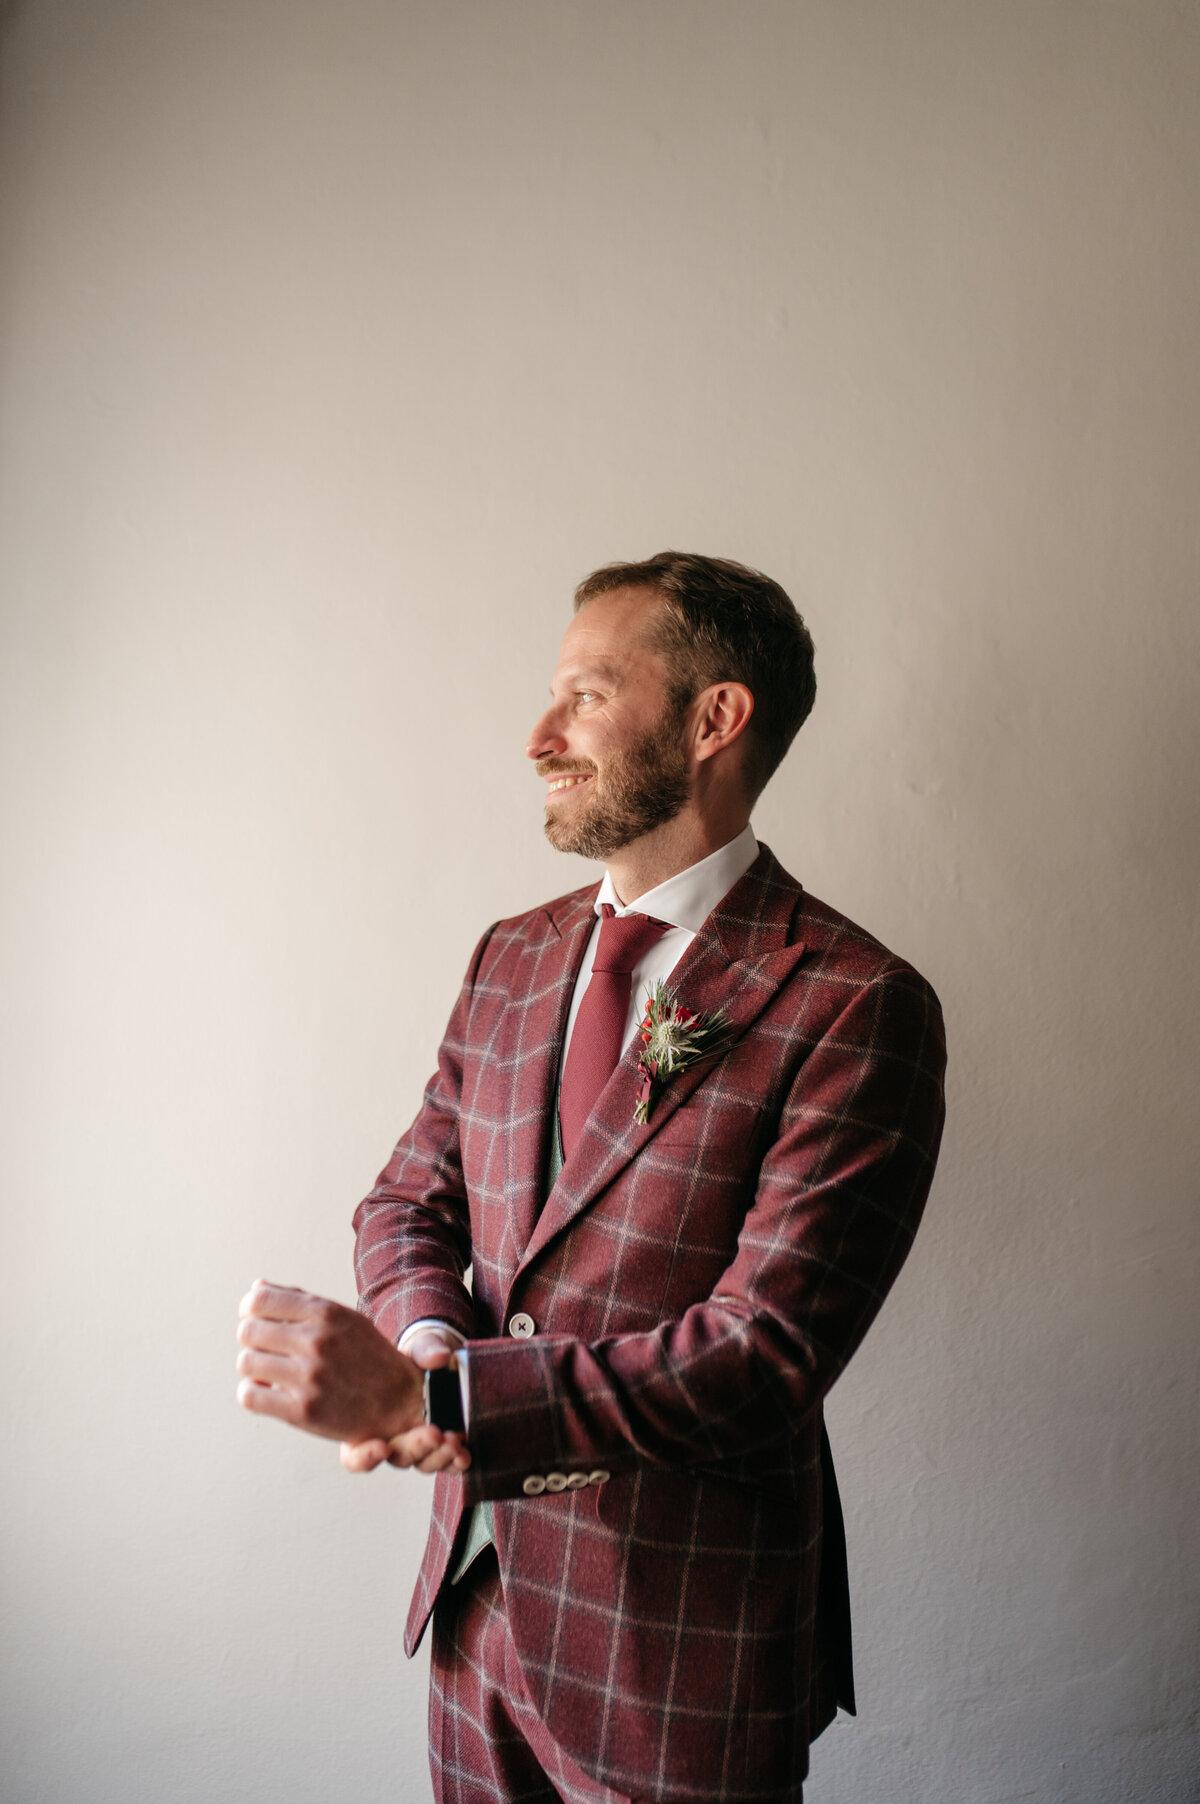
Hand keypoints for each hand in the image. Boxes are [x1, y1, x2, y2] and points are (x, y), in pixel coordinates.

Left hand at [236, 1279, 422, 1443]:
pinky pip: (249, 1396)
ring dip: (253, 1369)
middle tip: (267, 1351)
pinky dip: (253, 1394)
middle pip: (246, 1331)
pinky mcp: (303, 1411)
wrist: (402, 1401)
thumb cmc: (367, 1357)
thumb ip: (299, 1301)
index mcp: (325, 1312)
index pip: (259, 1300)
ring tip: (270, 1373)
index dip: (250, 1310)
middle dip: (252, 1341)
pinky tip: (270, 1394)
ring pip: (245, 1362)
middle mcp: (316, 1341)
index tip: (257, 1320)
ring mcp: (309, 1377)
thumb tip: (255, 1289)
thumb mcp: (342, 1318)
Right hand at [340, 1325, 470, 1476]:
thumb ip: (426, 1349)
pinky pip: (447, 1463)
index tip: (382, 1447)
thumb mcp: (420, 1346)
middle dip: (415, 1448)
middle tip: (433, 1433)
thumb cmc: (421, 1357)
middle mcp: (393, 1438)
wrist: (446, 1362)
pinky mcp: (443, 1445)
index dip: (365, 1457)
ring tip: (453, 1440)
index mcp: (370, 1420)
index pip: (355, 1455)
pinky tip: (463, 1455)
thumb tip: (439, 1356)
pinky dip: (455, 1462)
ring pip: (423, 1463)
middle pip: (397, 1457)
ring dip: (438, 1456)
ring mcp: (419, 1445)